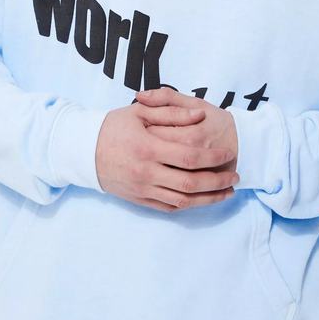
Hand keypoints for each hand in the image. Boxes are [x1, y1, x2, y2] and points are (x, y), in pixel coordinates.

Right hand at [95, 89, 239, 211]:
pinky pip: (169, 207)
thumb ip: (171, 112)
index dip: (214, 157)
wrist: (82, 151)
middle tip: (236, 176)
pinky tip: (202, 198)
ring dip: (209, 198)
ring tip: (227, 191)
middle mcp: (147, 172)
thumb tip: (200, 116)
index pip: (190, 156)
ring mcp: (143, 189)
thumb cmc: (112, 127)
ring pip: (183, 200)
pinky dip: (189, 204)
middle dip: (218, 182)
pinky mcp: (139, 200)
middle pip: (191, 183)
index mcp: (149, 148)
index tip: (229, 153)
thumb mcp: (139, 111)